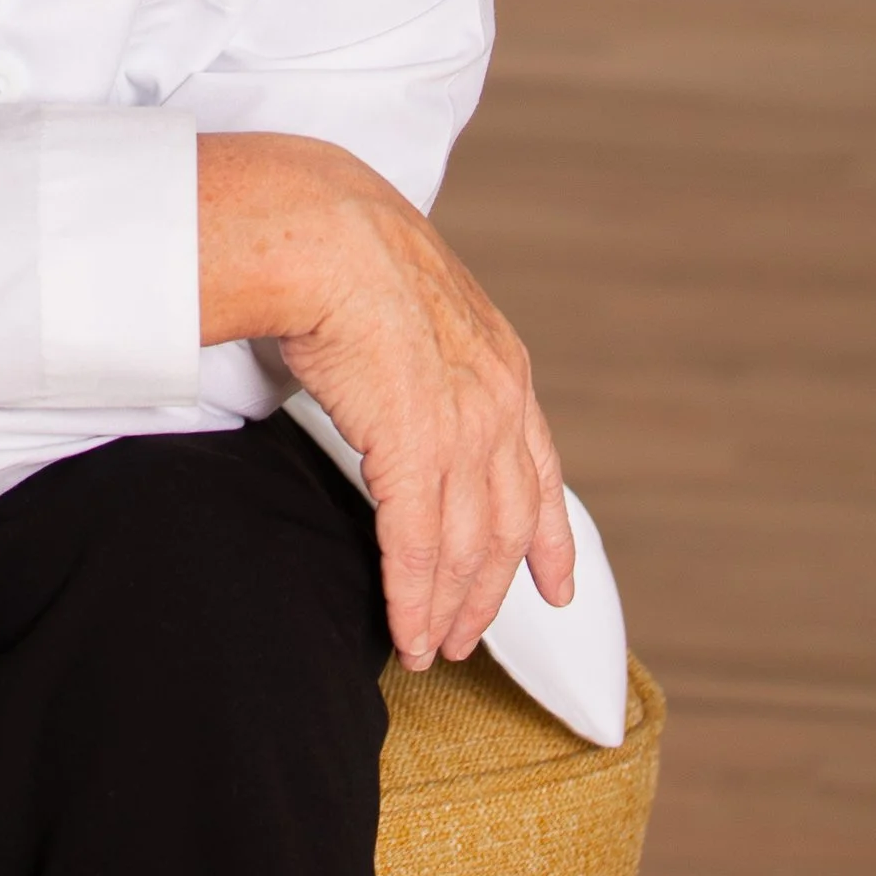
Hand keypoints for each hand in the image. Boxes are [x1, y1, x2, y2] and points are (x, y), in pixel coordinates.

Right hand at [199, 133, 573, 672]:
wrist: (320, 230)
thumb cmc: (344, 246)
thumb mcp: (417, 295)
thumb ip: (426, 344)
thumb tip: (397, 363)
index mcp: (503, 363)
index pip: (541, 470)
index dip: (550, 537)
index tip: (555, 585)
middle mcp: (497, 401)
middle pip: (506, 525)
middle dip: (489, 591)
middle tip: (466, 635)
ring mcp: (461, 428)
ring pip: (466, 548)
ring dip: (449, 607)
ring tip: (430, 645)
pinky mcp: (413, 449)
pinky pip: (418, 549)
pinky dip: (413, 600)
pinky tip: (407, 632)